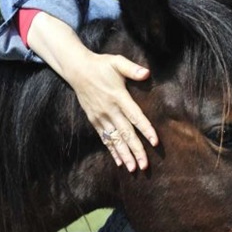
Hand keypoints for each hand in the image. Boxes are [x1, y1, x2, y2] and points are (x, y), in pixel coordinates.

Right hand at [27, 12, 157, 170]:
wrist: (77, 70)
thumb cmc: (101, 65)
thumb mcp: (117, 62)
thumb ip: (132, 69)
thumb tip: (146, 73)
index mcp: (118, 97)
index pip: (135, 116)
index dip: (146, 129)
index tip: (155, 142)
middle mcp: (110, 110)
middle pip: (125, 133)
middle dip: (136, 150)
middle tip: (145, 165)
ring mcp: (101, 117)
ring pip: (115, 139)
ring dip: (124, 155)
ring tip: (133, 169)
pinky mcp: (94, 120)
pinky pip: (105, 138)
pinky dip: (112, 151)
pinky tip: (119, 162)